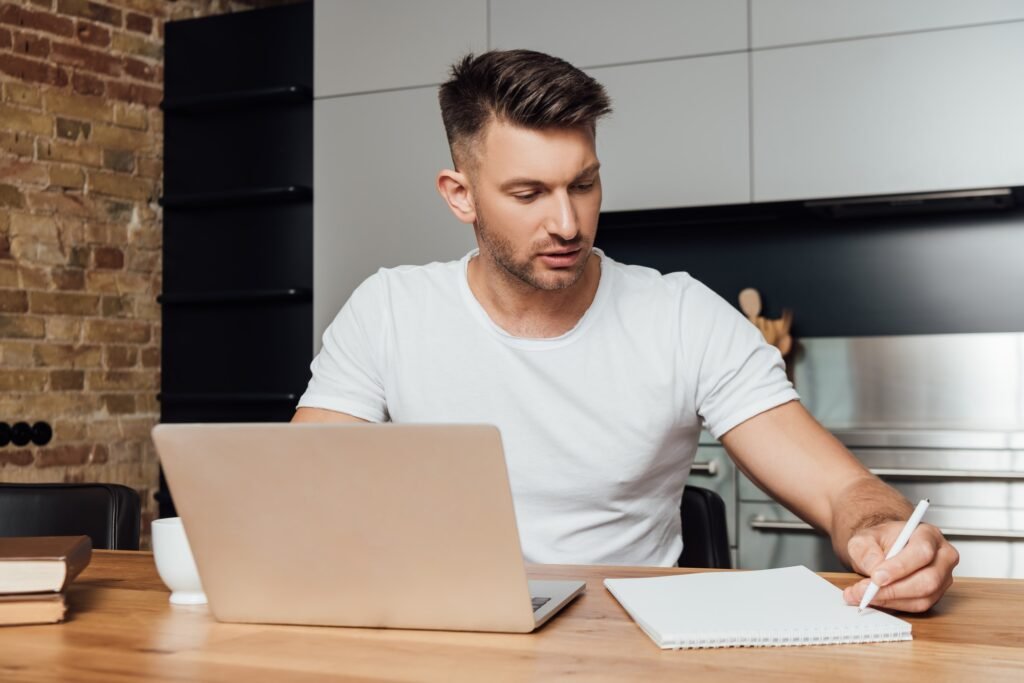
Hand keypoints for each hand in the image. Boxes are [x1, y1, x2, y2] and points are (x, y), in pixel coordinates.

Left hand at [842, 522, 958, 611]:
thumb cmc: (879, 541)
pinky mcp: (936, 594)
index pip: (921, 552)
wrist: (882, 549)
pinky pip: (918, 605)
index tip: (877, 577)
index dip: (900, 567)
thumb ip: (866, 551)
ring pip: (924, 597)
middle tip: (867, 591)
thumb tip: (874, 568)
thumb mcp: (864, 538)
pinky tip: (876, 599)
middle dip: (894, 589)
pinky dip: (894, 605)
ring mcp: (942, 578)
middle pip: (928, 579)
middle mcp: (942, 556)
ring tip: (865, 595)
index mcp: (928, 534)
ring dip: (892, 599)